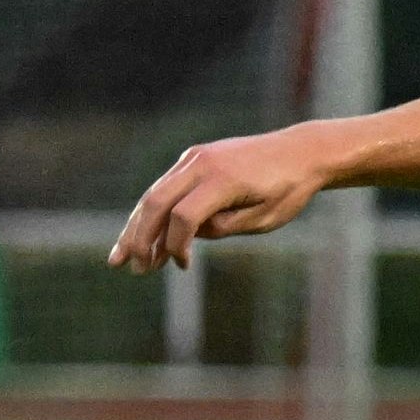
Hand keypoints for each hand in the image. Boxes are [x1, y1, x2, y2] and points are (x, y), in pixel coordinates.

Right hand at [109, 131, 336, 270]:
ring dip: (136, 227)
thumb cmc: (288, 190)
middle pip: (157, 202)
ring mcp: (194, 158)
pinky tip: (141, 237)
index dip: (176, 245)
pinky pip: (166, 187)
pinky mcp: (193, 159)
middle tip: (131, 268)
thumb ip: (224, 227)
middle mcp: (202, 163)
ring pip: (154, 194)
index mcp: (224, 180)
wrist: (300, 152)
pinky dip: (152, 213)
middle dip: (139, 238)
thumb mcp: (264, 219)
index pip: (185, 216)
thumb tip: (186, 235)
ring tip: (120, 258)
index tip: (181, 265)